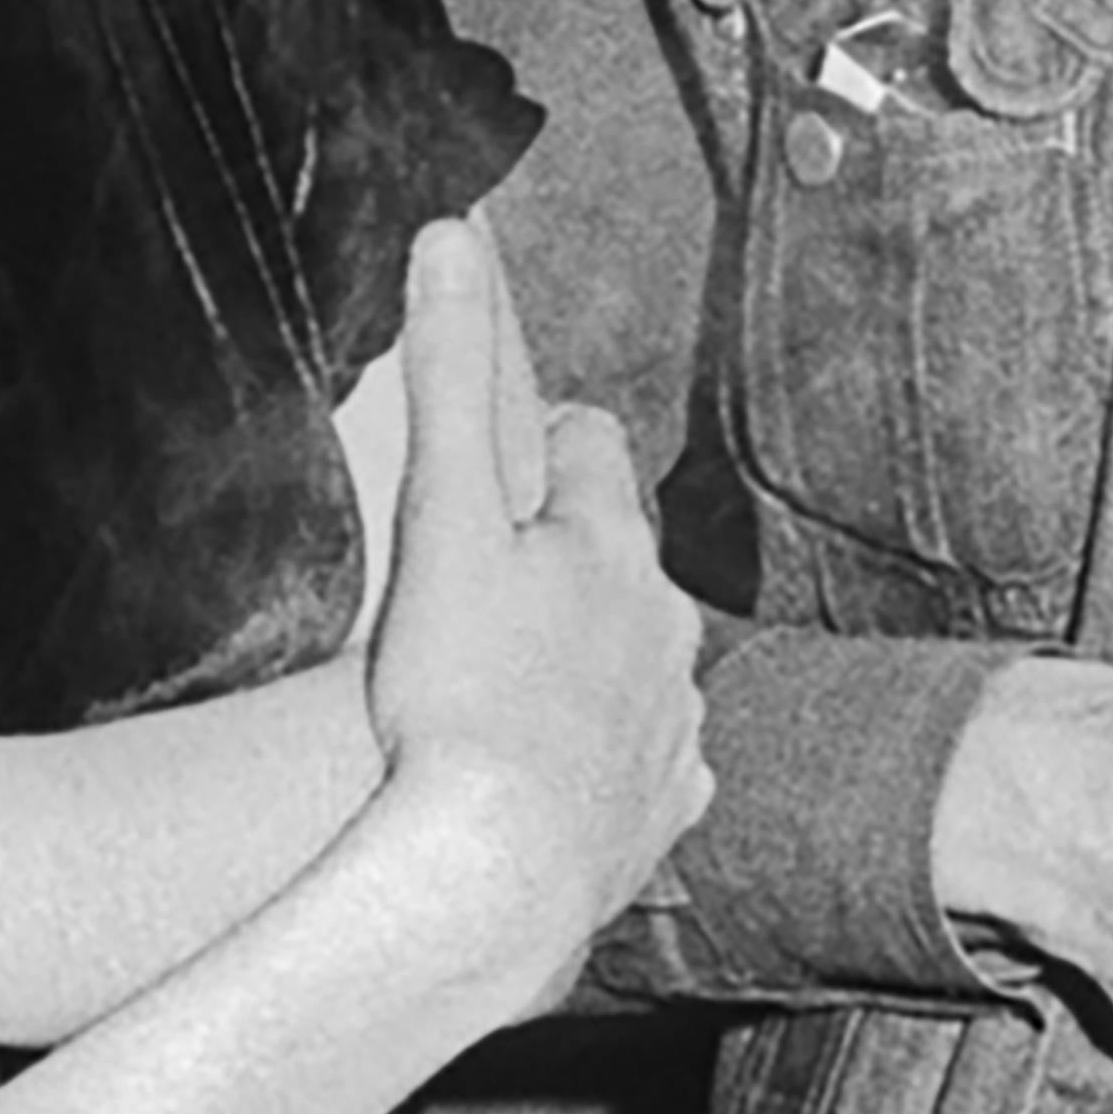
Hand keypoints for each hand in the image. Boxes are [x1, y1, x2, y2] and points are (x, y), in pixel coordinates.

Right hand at [359, 222, 710, 1001]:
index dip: (541, 446)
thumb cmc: (459, 697)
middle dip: (565, 564)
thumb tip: (454, 237)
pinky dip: (605, 764)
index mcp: (610, 546)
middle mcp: (666, 628)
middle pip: (620, 563)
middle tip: (483, 589)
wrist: (492, 876)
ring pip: (637, 665)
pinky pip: (644, 768)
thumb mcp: (440, 516)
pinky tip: (550, 782)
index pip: (592, 448)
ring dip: (587, 665)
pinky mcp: (662, 812)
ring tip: (508, 693)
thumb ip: (450, 376)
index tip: (498, 467)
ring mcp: (672, 724)